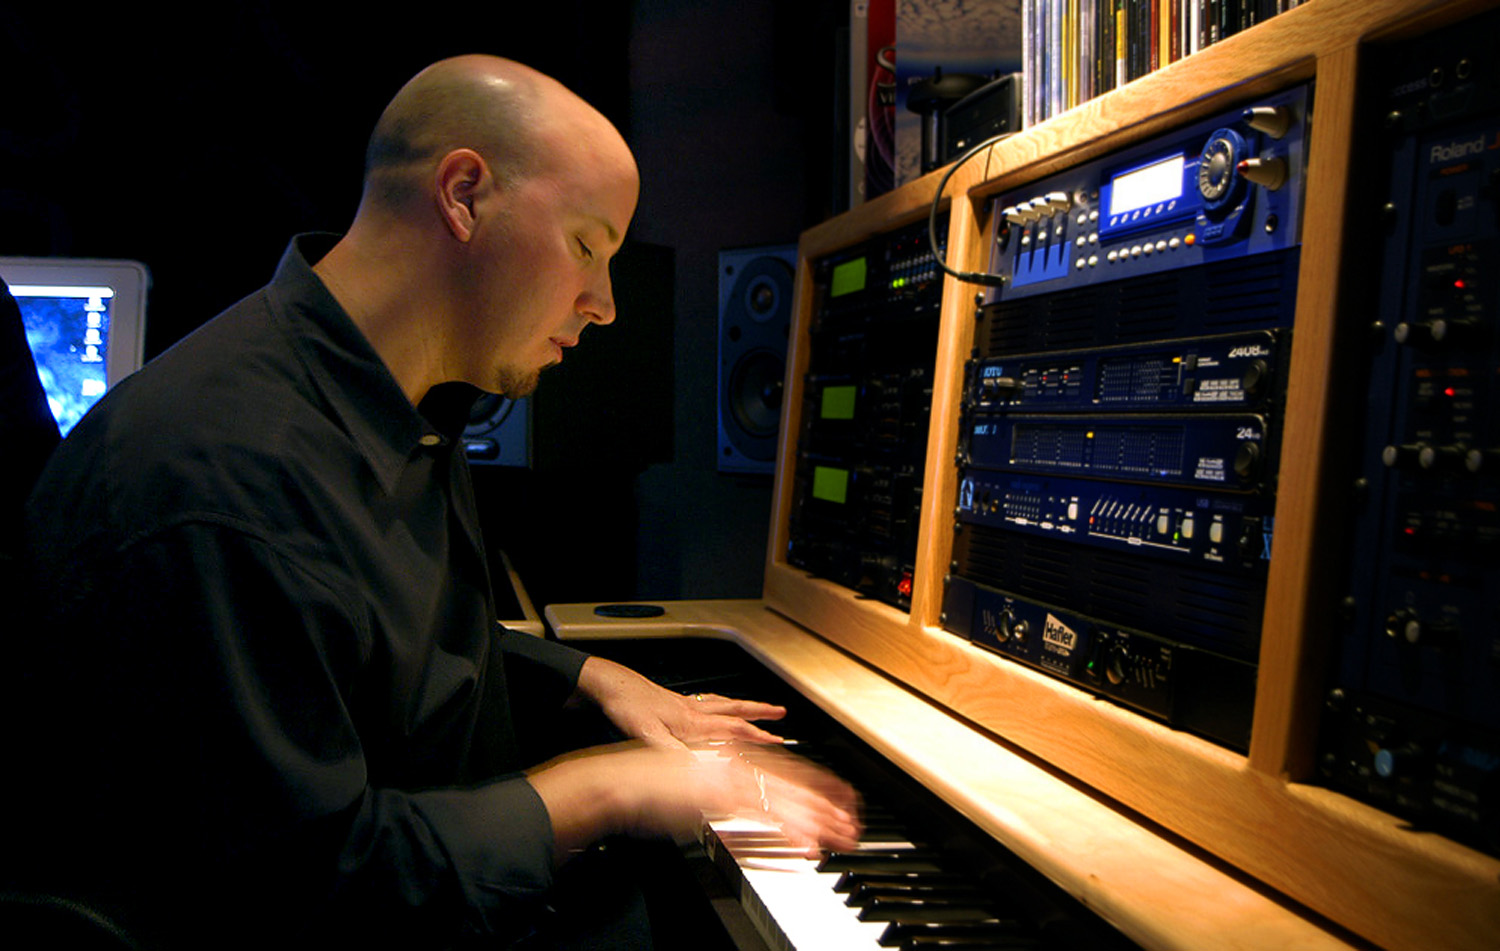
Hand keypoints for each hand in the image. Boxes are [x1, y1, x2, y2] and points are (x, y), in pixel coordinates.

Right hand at [526, 740, 861, 861]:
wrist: (623, 780)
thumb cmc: (649, 784)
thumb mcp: (695, 782)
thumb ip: (723, 790)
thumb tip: (745, 803)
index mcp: (732, 757)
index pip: (786, 766)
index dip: (818, 781)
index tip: (842, 793)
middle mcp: (737, 764)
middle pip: (795, 783)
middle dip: (827, 804)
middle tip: (853, 821)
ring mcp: (730, 783)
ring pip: (787, 801)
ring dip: (818, 821)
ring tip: (843, 836)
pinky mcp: (720, 803)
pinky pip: (763, 820)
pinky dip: (789, 834)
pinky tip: (809, 847)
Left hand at [574, 656, 786, 748]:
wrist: (612, 686)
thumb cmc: (629, 706)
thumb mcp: (649, 734)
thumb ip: (675, 753)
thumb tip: (697, 772)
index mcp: (692, 722)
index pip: (733, 728)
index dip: (756, 736)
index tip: (776, 740)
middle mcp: (693, 711)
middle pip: (735, 710)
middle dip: (760, 713)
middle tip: (780, 713)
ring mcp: (685, 705)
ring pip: (723, 704)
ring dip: (744, 706)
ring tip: (758, 707)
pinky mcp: (674, 703)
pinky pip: (707, 703)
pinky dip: (719, 704)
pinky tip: (715, 708)